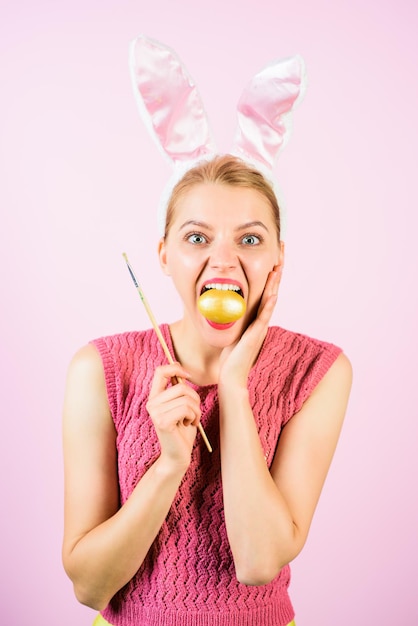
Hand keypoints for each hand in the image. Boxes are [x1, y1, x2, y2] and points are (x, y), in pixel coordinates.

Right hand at [146, 363, 200, 468]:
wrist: (178, 456)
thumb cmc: (182, 430)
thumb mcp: (181, 406)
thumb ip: (179, 391)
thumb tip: (183, 372)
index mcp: (154, 397)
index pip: (160, 371)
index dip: (176, 368)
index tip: (188, 376)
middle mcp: (151, 403)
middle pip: (181, 386)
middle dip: (195, 399)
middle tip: (193, 413)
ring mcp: (155, 412)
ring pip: (186, 398)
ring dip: (196, 410)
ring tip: (191, 420)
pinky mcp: (162, 422)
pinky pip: (186, 409)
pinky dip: (194, 417)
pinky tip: (189, 425)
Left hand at [219, 265, 281, 387]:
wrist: (232, 374)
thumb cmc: (231, 354)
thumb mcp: (233, 327)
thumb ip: (234, 315)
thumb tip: (226, 301)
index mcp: (256, 315)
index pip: (266, 287)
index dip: (271, 270)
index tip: (274, 253)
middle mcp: (261, 318)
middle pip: (272, 288)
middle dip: (277, 268)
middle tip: (281, 249)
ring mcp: (260, 326)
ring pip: (270, 299)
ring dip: (275, 283)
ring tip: (279, 265)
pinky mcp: (255, 335)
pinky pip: (264, 317)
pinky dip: (269, 306)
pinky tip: (273, 295)